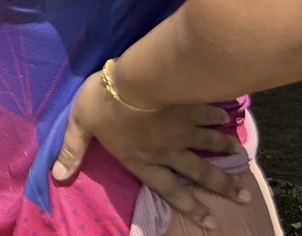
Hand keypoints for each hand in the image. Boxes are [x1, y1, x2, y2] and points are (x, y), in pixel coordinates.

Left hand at [52, 71, 247, 227]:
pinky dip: (219, 116)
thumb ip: (72, 152)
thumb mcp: (80, 127)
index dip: (191, 206)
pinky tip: (229, 117)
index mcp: (142, 159)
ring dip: (227, 152)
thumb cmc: (104, 104)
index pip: (169, 189)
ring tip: (244, 160)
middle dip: (222, 187)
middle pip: (199, 172)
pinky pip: (208, 114)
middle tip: (244, 197)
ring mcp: (183, 130)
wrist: (134, 81)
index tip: (212, 221)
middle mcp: (168, 150)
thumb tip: (57, 176)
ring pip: (209, 145)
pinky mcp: (190, 108)